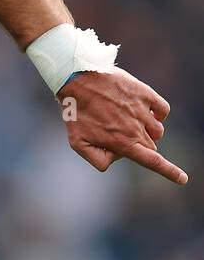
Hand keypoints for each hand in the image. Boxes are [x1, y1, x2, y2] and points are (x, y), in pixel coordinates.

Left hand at [57, 68, 187, 184]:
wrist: (78, 80)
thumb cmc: (76, 113)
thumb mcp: (78, 143)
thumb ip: (97, 159)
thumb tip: (115, 160)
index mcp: (122, 143)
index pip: (152, 161)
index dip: (170, 172)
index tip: (183, 179)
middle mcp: (135, 128)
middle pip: (151, 146)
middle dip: (139, 146)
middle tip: (117, 133)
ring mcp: (142, 110)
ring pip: (158, 130)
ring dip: (147, 130)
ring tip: (126, 119)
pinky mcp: (145, 93)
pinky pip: (163, 109)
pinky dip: (159, 113)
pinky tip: (145, 110)